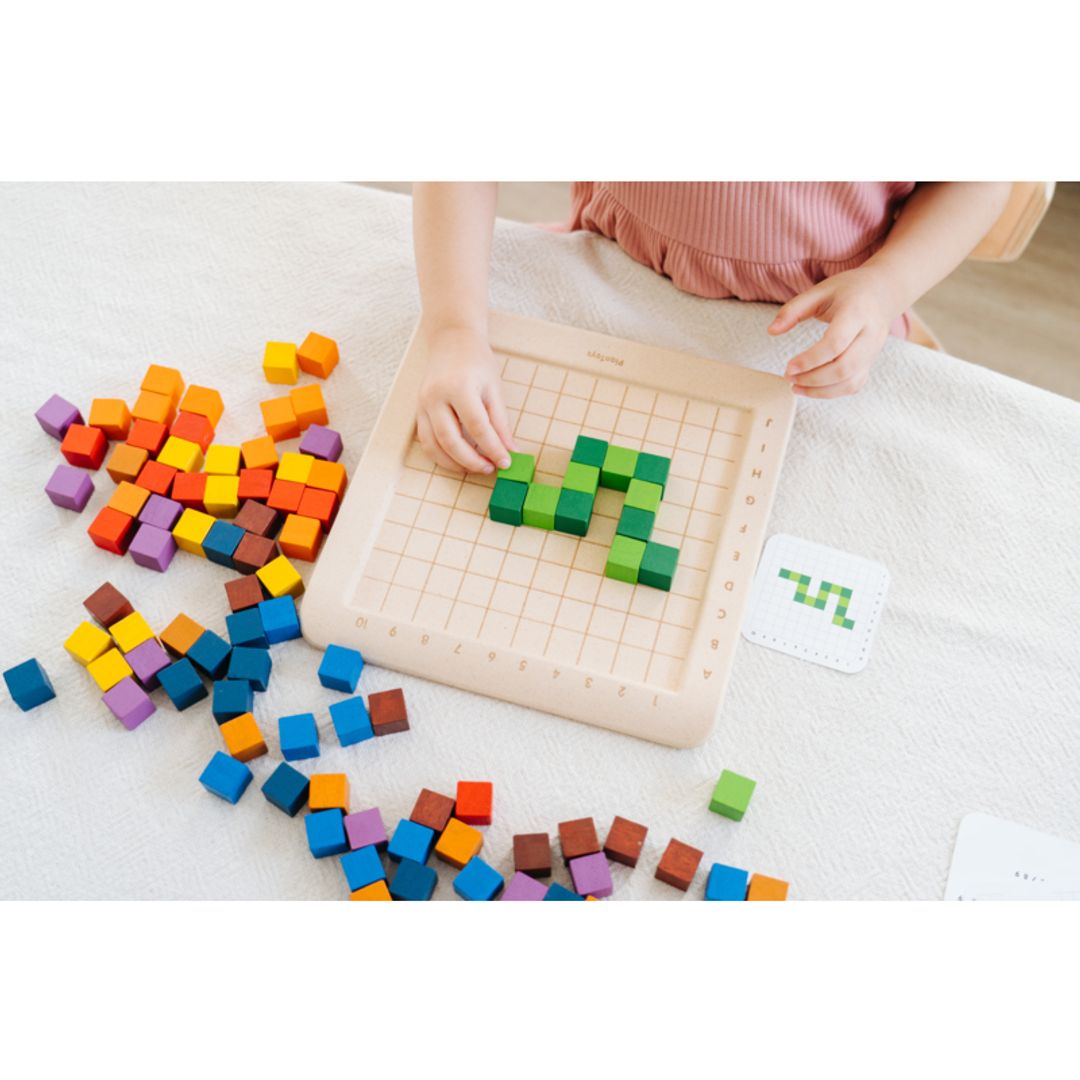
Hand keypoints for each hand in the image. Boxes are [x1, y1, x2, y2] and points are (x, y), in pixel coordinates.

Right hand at [416, 324, 514, 472]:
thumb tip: (510, 450)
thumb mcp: (494, 388)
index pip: (478, 427)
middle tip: (490, 468)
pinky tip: (457, 460)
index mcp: (459, 387)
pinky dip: (440, 455)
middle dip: (472, 461)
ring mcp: (423, 404)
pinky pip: (426, 440)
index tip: (505, 462)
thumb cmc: (475, 360)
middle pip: (451, 440)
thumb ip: (501, 422)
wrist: (451, 339)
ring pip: (434, 445)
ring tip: (475, 467)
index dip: (492, 449)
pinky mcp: (418, 410)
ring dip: (454, 463)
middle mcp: (436, 396)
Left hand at [767, 265, 902, 397]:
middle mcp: (870, 335)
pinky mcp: (871, 362)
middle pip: (844, 367)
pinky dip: (832, 392)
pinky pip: (854, 385)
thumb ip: (794, 309)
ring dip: (820, 391)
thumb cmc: (850, 290)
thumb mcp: (820, 291)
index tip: (789, 367)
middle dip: (813, 379)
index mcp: (856, 312)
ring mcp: (873, 351)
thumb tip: (771, 331)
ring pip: (850, 382)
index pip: (835, 343)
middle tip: (789, 377)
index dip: (810, 360)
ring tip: (796, 386)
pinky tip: (812, 388)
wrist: (884, 292)